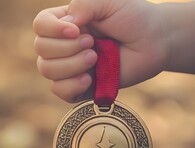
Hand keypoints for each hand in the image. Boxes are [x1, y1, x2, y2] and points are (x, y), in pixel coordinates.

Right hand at [33, 0, 169, 102]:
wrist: (155, 42)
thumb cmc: (133, 17)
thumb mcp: (109, 1)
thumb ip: (84, 4)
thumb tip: (66, 25)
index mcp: (66, 22)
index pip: (40, 25)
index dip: (52, 30)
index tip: (77, 30)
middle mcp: (63, 43)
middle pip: (41, 49)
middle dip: (66, 48)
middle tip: (93, 43)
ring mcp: (70, 66)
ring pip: (47, 70)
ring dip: (71, 65)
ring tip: (95, 58)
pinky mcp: (80, 86)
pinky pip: (60, 91)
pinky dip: (71, 86)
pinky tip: (89, 79)